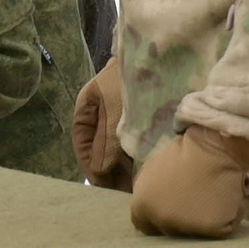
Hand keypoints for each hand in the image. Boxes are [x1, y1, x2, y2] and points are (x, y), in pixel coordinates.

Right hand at [73, 58, 133, 189]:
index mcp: (89, 104)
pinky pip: (136, 140)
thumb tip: (99, 172)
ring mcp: (124, 113)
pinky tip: (146, 171)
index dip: (88, 163)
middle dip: (109, 169)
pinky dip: (139, 156)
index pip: (82, 140)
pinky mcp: (144, 116)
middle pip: (101, 145)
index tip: (99, 184)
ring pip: (119, 145)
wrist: (166, 54)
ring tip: (134, 187)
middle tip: (119, 193)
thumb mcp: (115, 110)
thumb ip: (105, 141)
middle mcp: (104, 110)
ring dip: (124, 166)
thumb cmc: (133, 77)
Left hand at [129, 126, 248, 238]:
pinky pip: (221, 230)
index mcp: (142, 206)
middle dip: (180, 221)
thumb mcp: (152, 171)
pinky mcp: (211, 229)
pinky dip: (226, 218)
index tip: (172, 211)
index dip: (159, 221)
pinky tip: (226, 201)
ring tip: (210, 198)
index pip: (145, 227)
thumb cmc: (183, 154)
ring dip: (202, 221)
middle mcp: (160, 220)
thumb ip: (147, 193)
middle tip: (194, 203)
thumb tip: (149, 208)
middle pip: (169, 232)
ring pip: (195, 235)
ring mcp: (185, 227)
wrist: (212, 148)